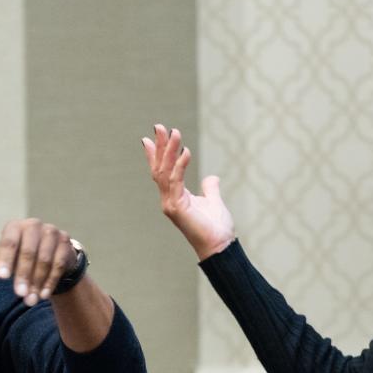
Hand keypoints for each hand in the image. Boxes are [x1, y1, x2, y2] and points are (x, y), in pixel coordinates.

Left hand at [0, 218, 79, 304]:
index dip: (6, 259)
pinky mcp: (66, 243)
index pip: (9, 242)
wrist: (50, 253)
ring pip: (45, 259)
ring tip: (30, 300)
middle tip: (19, 295)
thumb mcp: (4, 261)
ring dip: (37, 282)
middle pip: (29, 252)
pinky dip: (50, 281)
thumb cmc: (20, 255)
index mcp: (15, 227)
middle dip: (24, 275)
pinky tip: (43, 295)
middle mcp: (34, 225)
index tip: (2, 277)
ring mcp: (52, 232)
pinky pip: (58, 264)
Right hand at [141, 124, 235, 259]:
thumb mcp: (214, 201)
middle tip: (159, 126)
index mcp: (175, 197)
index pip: (162, 171)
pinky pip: (176, 181)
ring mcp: (170, 204)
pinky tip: (185, 151)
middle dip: (159, 146)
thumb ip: (210, 188)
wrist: (220, 246)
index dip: (157, 153)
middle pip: (159, 168)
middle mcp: (168, 200)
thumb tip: (211, 177)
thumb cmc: (217, 228)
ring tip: (174, 132)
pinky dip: (180, 165)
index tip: (153, 135)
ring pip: (164, 173)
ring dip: (168, 151)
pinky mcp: (176, 208)